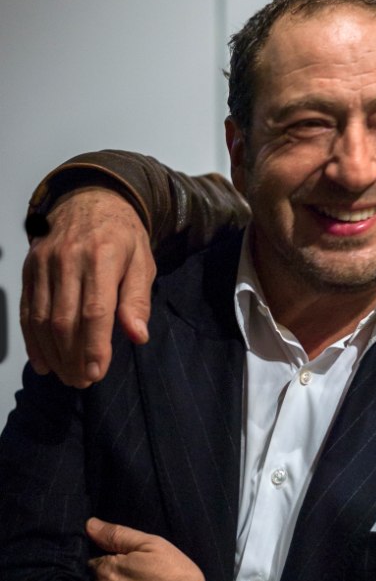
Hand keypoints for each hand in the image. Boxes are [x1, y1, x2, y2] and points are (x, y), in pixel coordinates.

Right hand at [21, 189, 154, 386]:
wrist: (91, 198)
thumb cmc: (123, 235)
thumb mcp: (142, 261)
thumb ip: (138, 299)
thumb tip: (137, 336)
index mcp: (102, 257)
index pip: (95, 311)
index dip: (94, 347)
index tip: (96, 374)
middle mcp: (69, 259)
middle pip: (65, 320)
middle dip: (72, 357)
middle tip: (82, 382)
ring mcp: (45, 263)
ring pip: (42, 319)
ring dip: (52, 354)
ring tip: (66, 376)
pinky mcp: (30, 267)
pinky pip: (28, 310)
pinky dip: (32, 340)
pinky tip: (43, 361)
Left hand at [87, 518, 207, 580]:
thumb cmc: (175, 576)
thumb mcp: (153, 545)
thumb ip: (119, 535)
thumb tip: (90, 524)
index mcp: (106, 570)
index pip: (91, 557)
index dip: (103, 553)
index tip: (118, 553)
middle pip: (93, 578)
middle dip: (105, 572)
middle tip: (129, 570)